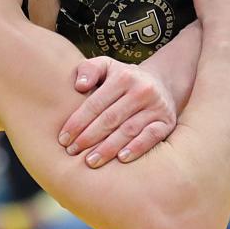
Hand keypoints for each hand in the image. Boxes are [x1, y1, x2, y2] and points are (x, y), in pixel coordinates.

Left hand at [57, 57, 176, 167]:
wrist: (162, 83)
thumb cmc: (124, 79)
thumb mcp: (107, 66)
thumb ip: (89, 70)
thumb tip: (79, 86)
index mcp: (123, 76)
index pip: (96, 103)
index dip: (78, 122)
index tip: (63, 139)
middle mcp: (141, 90)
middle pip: (110, 118)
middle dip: (89, 137)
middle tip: (72, 152)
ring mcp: (156, 107)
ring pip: (129, 130)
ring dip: (108, 148)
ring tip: (91, 161)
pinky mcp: (166, 122)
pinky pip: (151, 137)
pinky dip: (137, 148)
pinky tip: (121, 159)